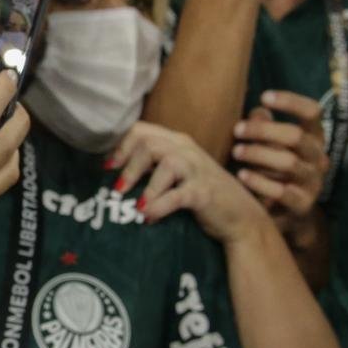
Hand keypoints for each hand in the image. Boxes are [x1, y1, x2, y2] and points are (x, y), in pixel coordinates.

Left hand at [110, 121, 269, 245]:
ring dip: (145, 185)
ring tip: (133, 204)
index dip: (120, 145)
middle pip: (150, 144)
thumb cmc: (202, 192)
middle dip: (128, 165)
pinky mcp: (204, 193)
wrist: (240, 216)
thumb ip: (152, 164)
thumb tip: (113, 167)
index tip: (107, 165)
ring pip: (166, 163)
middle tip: (117, 188)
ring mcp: (198, 171)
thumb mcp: (176, 172)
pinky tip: (147, 216)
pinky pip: (177, 196)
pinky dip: (159, 206)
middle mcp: (187, 151)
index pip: (142, 130)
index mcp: (177, 142)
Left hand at [232, 91, 327, 238]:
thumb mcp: (271, 146)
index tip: (264, 96)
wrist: (289, 216)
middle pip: (296, 136)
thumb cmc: (274, 171)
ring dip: (259, 154)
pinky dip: (259, 182)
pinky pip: (282, 192)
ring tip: (235, 152)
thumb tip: (257, 108)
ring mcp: (313, 182)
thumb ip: (264, 126)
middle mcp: (318, 158)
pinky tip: (241, 176)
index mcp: (314, 138)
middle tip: (237, 130)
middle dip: (264, 130)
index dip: (291, 101)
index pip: (312, 112)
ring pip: (289, 162)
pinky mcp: (303, 205)